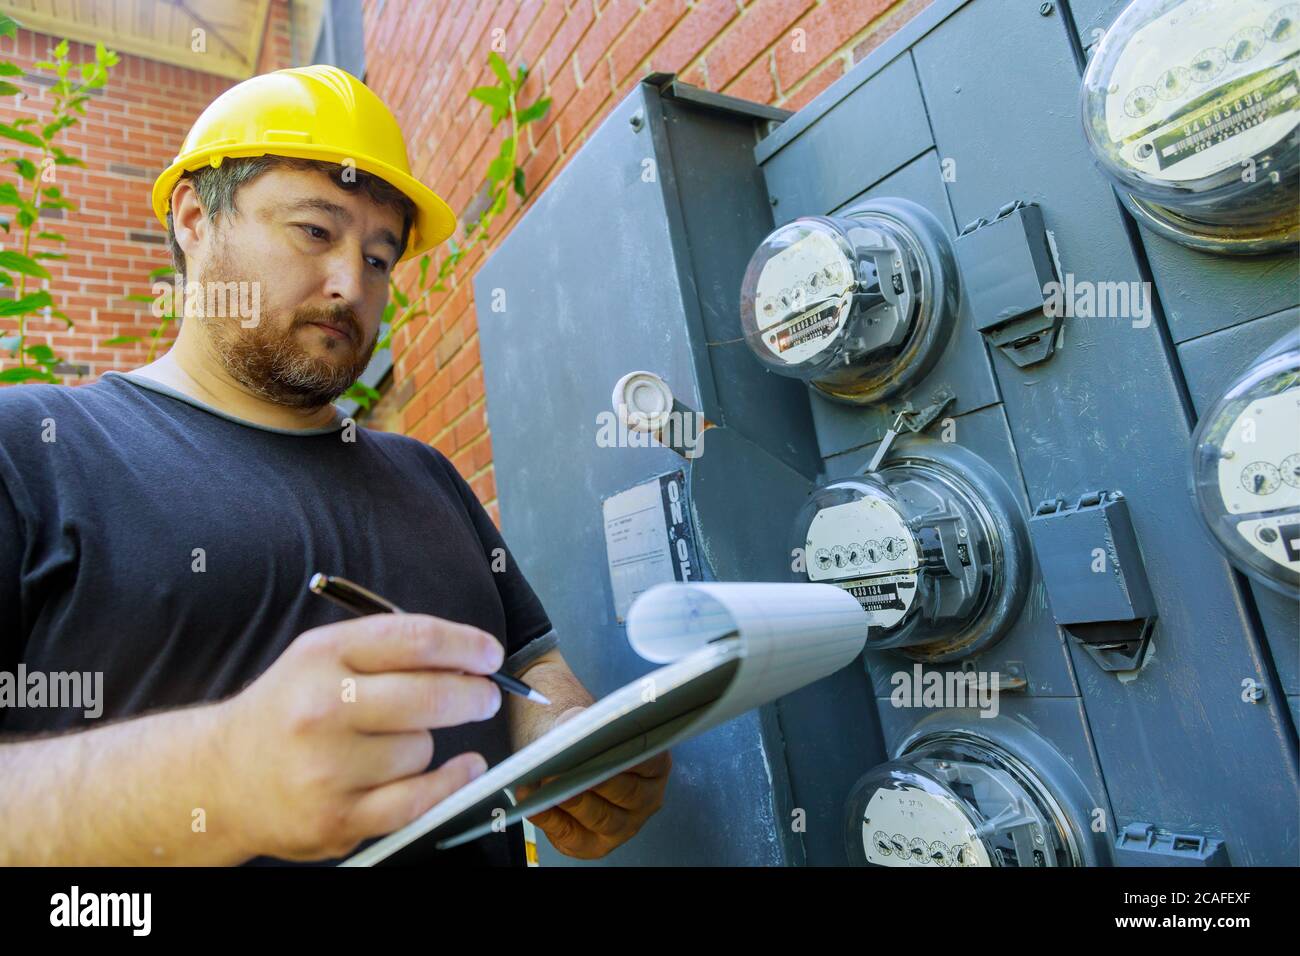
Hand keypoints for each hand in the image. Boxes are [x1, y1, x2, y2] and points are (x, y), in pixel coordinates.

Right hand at [216, 613, 503, 860]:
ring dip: (422, 745)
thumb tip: (469, 656)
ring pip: (421, 749)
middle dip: (473, 693)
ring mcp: (328, 768)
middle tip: (486, 695)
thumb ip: (388, 649)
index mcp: (321, 656)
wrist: (219, 780)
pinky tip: (464, 768)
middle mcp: (322, 708)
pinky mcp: (338, 818)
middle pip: (430, 695)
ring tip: (389, 744)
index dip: (465, 645)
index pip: (414, 640)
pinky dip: (450, 783)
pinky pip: (420, 800)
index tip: (490, 654)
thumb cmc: (286, 712)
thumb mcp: (321, 657)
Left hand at [516, 707, 671, 858]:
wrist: (567, 764)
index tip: (606, 742)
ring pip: (601, 818)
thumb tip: (570, 731)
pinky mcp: (592, 845)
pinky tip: (532, 804)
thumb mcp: (588, 723)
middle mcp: (645, 801)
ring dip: (572, 801)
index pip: (649, 761)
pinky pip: (570, 834)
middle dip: (598, 780)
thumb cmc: (584, 741)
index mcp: (655, 767)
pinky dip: (549, 818)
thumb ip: (585, 724)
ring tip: (548, 783)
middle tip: (572, 767)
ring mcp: (622, 827)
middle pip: (626, 792)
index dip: (629, 753)